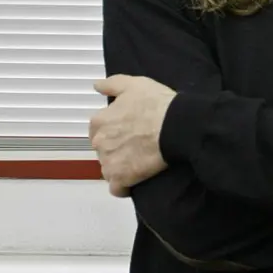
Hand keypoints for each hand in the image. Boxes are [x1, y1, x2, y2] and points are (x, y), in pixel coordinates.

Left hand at [89, 74, 176, 196]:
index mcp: (100, 121)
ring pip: (108, 169)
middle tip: (135, 145)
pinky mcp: (122, 179)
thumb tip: (97, 86)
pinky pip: (117, 188)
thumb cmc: (156, 104)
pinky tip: (134, 181)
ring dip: (119, 167)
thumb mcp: (134, 84)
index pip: (97, 130)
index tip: (126, 130)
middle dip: (115, 149)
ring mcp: (109, 162)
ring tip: (138, 162)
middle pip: (102, 150)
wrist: (176, 125)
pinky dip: (123, 187)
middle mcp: (99, 142)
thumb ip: (111, 84)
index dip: (112, 130)